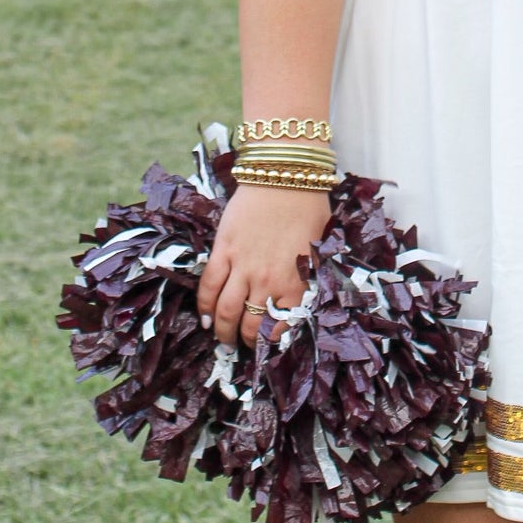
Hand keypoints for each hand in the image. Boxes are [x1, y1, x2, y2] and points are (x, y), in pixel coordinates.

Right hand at [197, 184, 329, 347]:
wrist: (284, 176)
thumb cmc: (308, 207)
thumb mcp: (317, 247)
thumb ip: (306, 275)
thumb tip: (296, 298)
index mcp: (296, 282)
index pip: (281, 325)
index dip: (271, 340)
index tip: (266, 344)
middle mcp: (268, 280)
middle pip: (250, 323)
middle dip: (244, 341)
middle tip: (240, 347)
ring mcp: (243, 266)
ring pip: (227, 310)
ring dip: (222, 330)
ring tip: (221, 338)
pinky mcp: (224, 250)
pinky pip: (210, 285)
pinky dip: (205, 305)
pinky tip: (205, 316)